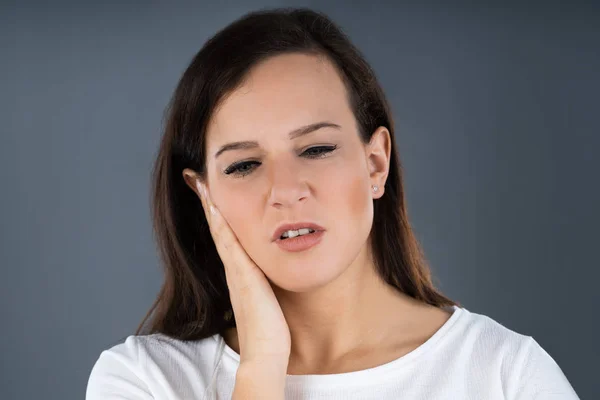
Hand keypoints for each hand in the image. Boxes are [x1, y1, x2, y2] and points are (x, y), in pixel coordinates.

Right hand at [196, 180, 291, 365]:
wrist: (266, 350)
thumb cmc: (270, 328)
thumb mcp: (267, 297)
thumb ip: (265, 284)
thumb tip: (270, 278)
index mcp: (240, 270)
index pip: (226, 234)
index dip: (217, 212)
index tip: (210, 190)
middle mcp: (233, 266)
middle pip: (217, 226)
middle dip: (207, 200)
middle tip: (195, 176)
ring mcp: (235, 268)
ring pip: (219, 228)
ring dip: (209, 203)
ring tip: (200, 179)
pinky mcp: (241, 272)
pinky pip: (227, 240)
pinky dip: (218, 221)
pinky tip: (214, 202)